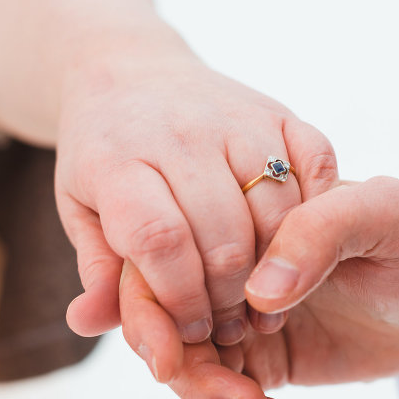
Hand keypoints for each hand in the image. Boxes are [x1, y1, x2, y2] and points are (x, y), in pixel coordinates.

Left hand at [56, 33, 337, 356]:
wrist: (131, 72)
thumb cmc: (105, 159)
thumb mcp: (80, 211)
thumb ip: (96, 270)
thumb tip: (88, 323)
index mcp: (118, 161)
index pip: (159, 239)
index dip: (180, 297)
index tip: (190, 327)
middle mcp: (180, 132)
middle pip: (224, 236)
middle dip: (231, 296)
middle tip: (229, 321)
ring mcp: (235, 117)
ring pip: (277, 211)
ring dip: (278, 268)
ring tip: (260, 295)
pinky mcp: (279, 110)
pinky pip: (318, 167)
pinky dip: (316, 215)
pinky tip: (292, 245)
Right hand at [120, 177, 398, 398]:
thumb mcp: (389, 215)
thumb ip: (324, 230)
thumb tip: (260, 292)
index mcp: (240, 217)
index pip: (164, 259)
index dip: (153, 312)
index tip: (176, 358)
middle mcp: (229, 269)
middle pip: (166, 328)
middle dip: (193, 379)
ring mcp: (242, 319)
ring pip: (193, 374)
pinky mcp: (264, 361)